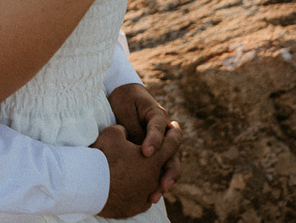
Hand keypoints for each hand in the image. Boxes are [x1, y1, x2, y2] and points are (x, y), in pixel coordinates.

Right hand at [93, 124, 179, 217]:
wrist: (88, 183)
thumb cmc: (102, 156)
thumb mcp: (113, 133)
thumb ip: (125, 130)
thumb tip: (125, 132)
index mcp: (154, 159)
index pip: (172, 143)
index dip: (174, 134)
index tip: (174, 128)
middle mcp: (155, 179)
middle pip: (167, 168)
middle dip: (163, 159)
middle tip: (154, 154)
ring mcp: (146, 195)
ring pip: (155, 185)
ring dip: (151, 177)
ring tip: (139, 171)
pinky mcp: (136, 207)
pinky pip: (144, 198)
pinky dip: (140, 190)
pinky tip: (130, 185)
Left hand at [108, 83, 181, 201]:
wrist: (122, 98)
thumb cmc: (124, 103)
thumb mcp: (127, 111)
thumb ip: (134, 129)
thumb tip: (137, 149)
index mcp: (158, 116)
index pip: (158, 128)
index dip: (153, 140)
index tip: (145, 152)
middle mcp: (164, 132)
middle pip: (172, 153)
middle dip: (168, 170)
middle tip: (162, 184)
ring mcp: (161, 144)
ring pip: (168, 164)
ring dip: (164, 180)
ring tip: (155, 195)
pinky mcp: (154, 155)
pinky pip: (157, 169)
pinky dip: (154, 182)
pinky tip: (148, 197)